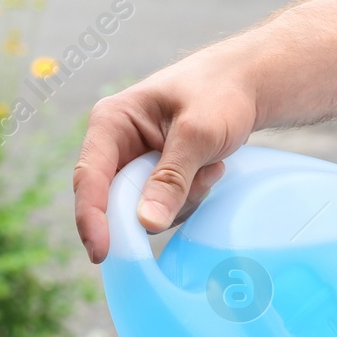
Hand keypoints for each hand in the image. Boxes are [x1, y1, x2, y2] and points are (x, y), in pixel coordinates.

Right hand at [74, 43, 260, 262]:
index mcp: (111, 122)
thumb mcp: (197, 134)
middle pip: (114, 201)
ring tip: (209, 166)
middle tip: (197, 183)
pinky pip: (161, 209)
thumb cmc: (220, 93)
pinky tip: (209, 169)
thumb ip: (171, 179)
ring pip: (141, 211)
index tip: (102, 252)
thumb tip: (147, 224)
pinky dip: (188, 198)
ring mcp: (134, 165)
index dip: (91, 218)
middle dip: (156, 203)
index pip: (89, 177)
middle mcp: (115, 146)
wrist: (247, 84)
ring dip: (180, 200)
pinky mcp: (153, 179)